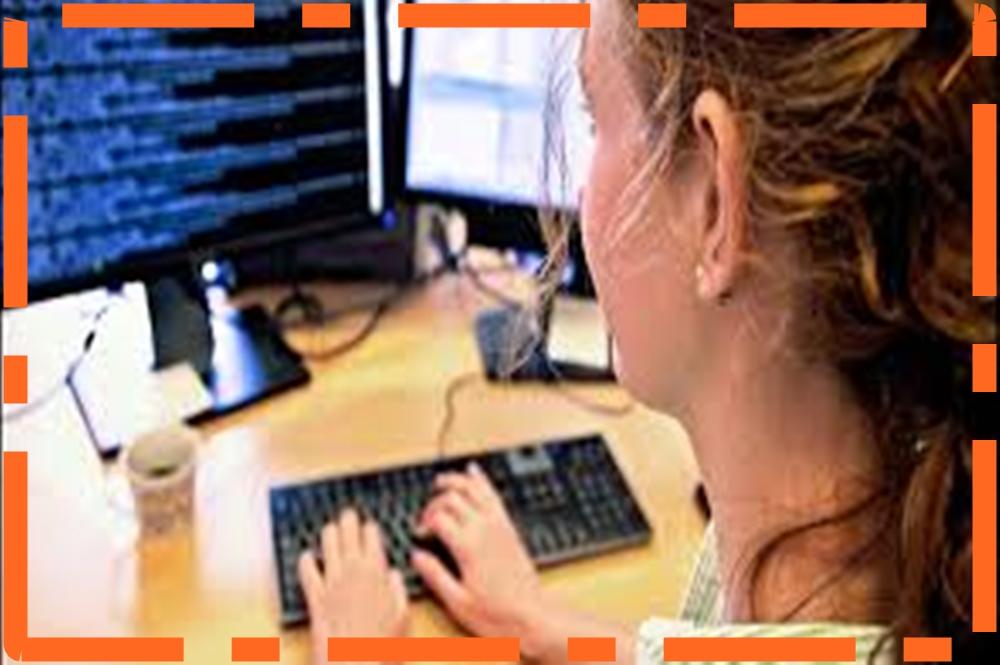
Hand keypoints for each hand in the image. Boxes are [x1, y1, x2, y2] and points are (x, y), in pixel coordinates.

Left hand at [298, 508, 408, 664]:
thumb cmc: (382, 646)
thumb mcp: (402, 616)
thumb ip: (399, 591)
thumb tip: (394, 576)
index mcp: (377, 572)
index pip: (372, 537)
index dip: (370, 529)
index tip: (369, 526)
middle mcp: (352, 571)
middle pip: (348, 534)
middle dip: (348, 522)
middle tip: (348, 515)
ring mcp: (330, 583)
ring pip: (326, 546)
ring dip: (328, 534)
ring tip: (329, 528)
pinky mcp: (314, 598)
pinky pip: (306, 572)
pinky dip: (306, 561)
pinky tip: (306, 555)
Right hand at [411, 463, 554, 658]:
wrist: (533, 617)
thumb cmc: (498, 615)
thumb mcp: (458, 602)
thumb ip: (435, 575)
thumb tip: (417, 556)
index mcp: (468, 547)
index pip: (438, 518)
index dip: (423, 522)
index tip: (419, 534)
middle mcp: (485, 530)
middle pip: (453, 498)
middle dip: (434, 503)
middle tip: (425, 516)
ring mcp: (499, 526)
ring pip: (474, 489)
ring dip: (456, 480)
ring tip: (442, 481)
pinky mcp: (509, 528)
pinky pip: (493, 495)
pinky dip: (482, 480)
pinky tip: (474, 472)